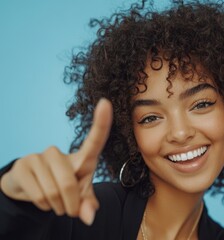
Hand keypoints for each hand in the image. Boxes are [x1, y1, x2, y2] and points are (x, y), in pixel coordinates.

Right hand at [0, 98, 112, 225]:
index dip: (101, 122)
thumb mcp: (80, 195)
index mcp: (82, 158)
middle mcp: (60, 152)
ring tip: (55, 202)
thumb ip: (87, 203)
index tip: (106, 102)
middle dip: (71, 205)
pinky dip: (44, 206)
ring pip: (54, 192)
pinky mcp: (23, 165)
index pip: (95, 140)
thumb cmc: (64, 187)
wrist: (32, 187)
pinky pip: (38, 195)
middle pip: (70, 183)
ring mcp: (40, 156)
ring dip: (57, 207)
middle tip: (69, 210)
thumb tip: (89, 216)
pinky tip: (42, 200)